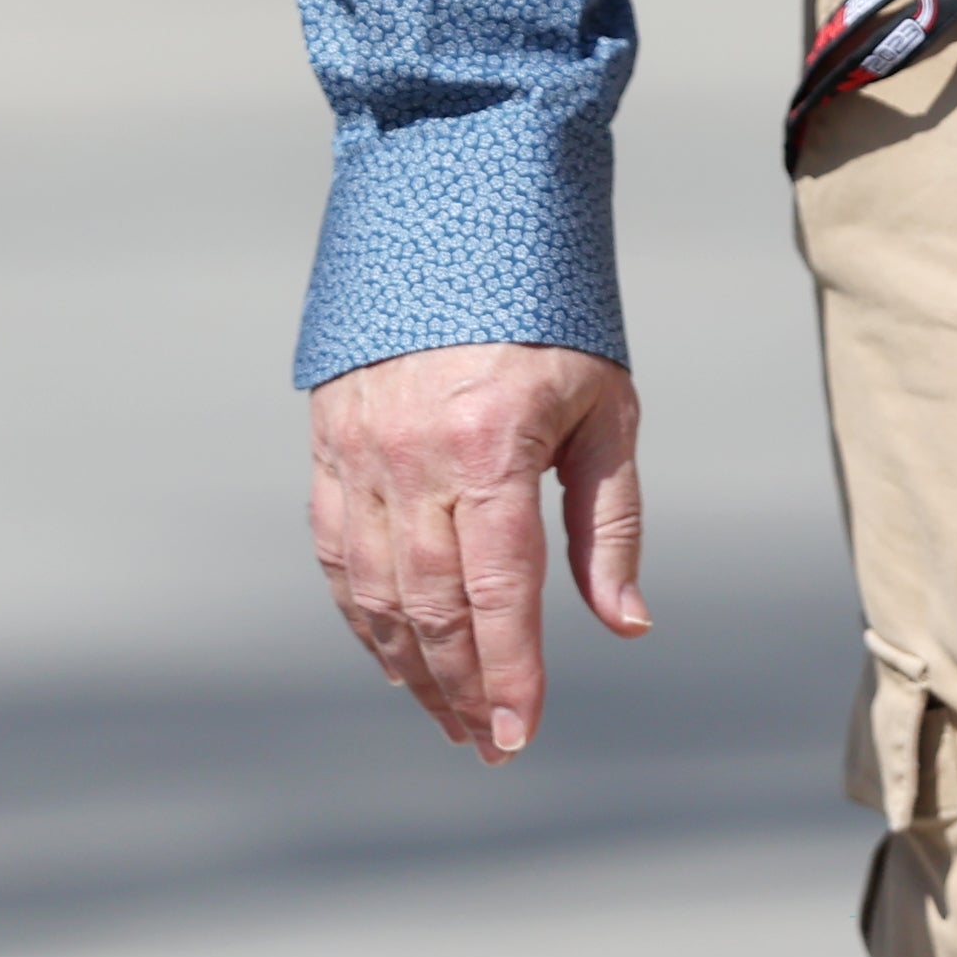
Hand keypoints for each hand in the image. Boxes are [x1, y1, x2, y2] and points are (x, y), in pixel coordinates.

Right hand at [309, 342, 648, 760]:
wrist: (457, 211)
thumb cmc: (551, 314)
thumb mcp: (605, 409)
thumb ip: (610, 523)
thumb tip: (626, 625)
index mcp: (490, 444)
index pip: (497, 591)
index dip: (509, 674)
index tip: (519, 735)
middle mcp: (414, 453)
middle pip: (430, 605)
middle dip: (461, 687)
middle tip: (488, 745)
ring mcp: (360, 448)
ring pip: (374, 590)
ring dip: (410, 667)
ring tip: (447, 718)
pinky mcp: (330, 440)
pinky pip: (335, 549)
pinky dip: (359, 613)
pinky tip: (390, 656)